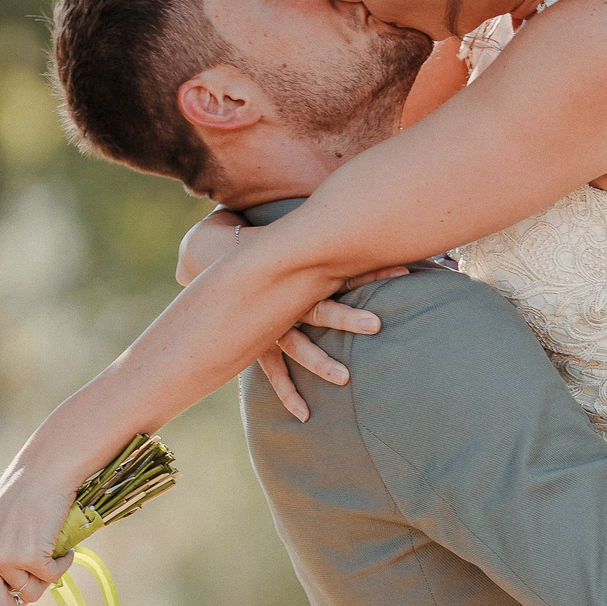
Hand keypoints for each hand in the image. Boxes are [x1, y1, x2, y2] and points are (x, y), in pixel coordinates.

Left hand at [0, 466, 77, 605]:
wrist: (42, 475)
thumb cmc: (18, 508)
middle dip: (18, 602)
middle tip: (30, 581)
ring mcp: (3, 558)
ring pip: (30, 596)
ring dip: (42, 578)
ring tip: (43, 549)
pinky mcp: (30, 555)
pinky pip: (52, 579)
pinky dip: (62, 564)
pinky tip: (59, 545)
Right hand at [177, 209, 410, 420]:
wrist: (199, 254)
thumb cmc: (250, 233)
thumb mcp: (281, 219)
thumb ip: (317, 214)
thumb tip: (364, 190)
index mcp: (293, 267)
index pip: (338, 265)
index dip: (372, 265)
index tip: (407, 267)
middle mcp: (282, 296)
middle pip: (319, 306)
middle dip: (348, 315)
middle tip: (378, 324)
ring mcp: (268, 322)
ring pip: (297, 345)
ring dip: (321, 362)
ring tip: (346, 380)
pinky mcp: (257, 341)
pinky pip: (273, 371)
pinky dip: (288, 392)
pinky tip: (305, 415)